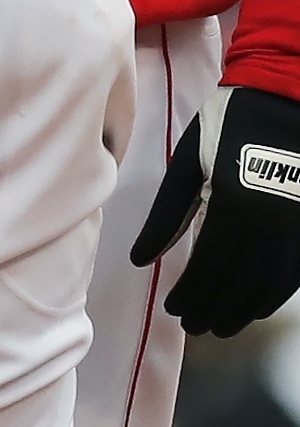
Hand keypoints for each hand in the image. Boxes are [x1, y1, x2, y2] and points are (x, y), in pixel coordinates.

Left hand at [131, 83, 299, 335]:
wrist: (286, 100)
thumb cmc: (228, 126)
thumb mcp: (190, 164)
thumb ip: (167, 214)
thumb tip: (142, 259)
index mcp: (234, 210)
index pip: (208, 269)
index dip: (190, 294)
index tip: (172, 309)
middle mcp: (271, 228)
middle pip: (238, 285)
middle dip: (212, 309)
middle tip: (191, 326)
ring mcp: (296, 231)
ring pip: (268, 287)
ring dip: (242, 311)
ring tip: (218, 326)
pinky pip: (293, 275)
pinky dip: (273, 296)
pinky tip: (256, 307)